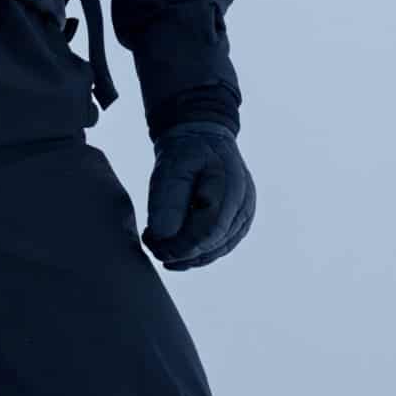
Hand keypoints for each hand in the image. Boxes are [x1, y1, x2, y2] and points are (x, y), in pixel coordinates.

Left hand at [142, 123, 255, 269]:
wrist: (203, 139)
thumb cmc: (186, 151)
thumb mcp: (171, 168)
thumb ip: (168, 200)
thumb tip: (163, 236)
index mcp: (231, 189)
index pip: (207, 234)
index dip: (178, 246)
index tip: (151, 241)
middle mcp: (244, 206)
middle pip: (211, 245)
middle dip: (179, 252)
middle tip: (151, 244)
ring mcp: (244, 216)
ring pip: (216, 250)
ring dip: (186, 256)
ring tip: (159, 247)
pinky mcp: (238, 222)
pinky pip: (219, 247)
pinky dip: (197, 253)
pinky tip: (175, 251)